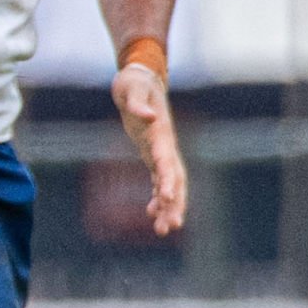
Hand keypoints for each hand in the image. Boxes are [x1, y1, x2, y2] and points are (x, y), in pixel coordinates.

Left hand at [115, 57, 188, 236]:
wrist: (140, 78)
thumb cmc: (134, 83)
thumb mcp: (132, 89)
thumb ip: (138, 103)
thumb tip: (149, 116)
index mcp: (160, 133)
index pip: (167, 161)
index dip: (167, 180)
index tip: (165, 198)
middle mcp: (165, 146)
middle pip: (174, 179)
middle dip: (174, 203)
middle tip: (170, 226)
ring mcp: (161, 150)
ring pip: (169, 183)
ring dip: (168, 206)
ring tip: (163, 229)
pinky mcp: (153, 152)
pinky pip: (158, 179)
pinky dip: (156, 196)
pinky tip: (151, 212)